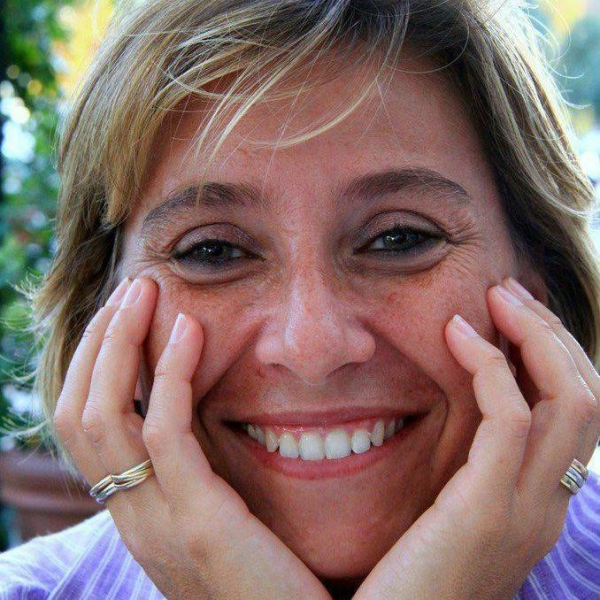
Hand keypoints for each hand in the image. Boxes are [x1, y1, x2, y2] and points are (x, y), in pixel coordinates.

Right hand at [53, 276, 330, 599]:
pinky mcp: (201, 523)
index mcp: (136, 515)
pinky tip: (191, 331)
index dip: (94, 366)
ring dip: (120, 344)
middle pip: (77, 414)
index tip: (124, 317)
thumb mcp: (217, 524)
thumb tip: (201, 422)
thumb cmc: (271, 583)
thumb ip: (199, 478)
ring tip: (147, 291)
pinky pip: (164, 434)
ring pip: (103, 417)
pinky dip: (168, 374)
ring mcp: (158, 524)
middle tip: (132, 290)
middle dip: (99, 344)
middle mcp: (132, 520)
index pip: (85, 429)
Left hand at [353, 278, 598, 599]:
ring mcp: (527, 509)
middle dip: (551, 334)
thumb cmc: (408, 577)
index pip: (574, 414)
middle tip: (509, 292)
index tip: (514, 315)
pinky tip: (456, 334)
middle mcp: (548, 505)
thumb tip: (457, 415)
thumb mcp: (451, 515)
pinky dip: (490, 365)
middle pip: (585, 396)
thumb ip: (468, 471)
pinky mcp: (486, 509)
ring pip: (568, 398)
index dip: (553, 355)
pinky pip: (509, 417)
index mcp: (539, 503)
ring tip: (495, 296)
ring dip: (535, 336)